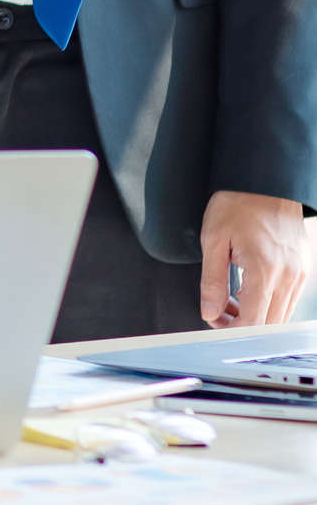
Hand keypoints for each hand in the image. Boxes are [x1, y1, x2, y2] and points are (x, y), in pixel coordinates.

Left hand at [201, 189, 311, 325]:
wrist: (266, 182)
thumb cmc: (238, 206)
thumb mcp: (213, 240)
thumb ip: (212, 281)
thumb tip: (209, 312)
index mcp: (265, 270)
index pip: (253, 321)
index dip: (231, 329)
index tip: (213, 320)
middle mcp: (289, 276)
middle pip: (269, 324)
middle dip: (242, 325)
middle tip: (218, 310)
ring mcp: (300, 274)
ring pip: (281, 315)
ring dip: (256, 316)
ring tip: (230, 299)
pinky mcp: (304, 269)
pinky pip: (288, 300)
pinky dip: (269, 304)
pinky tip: (248, 290)